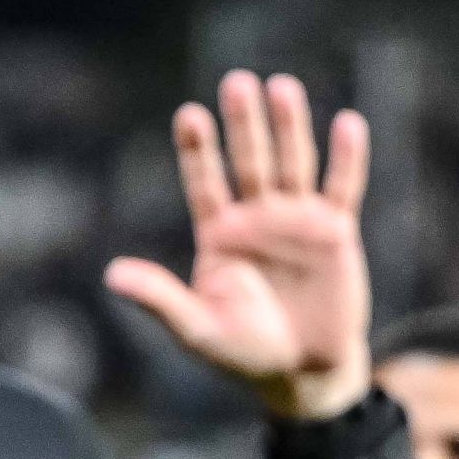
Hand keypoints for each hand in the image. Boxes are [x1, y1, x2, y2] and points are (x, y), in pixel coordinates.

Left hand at [105, 71, 372, 420]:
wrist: (301, 375)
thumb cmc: (243, 354)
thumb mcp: (197, 329)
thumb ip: (160, 299)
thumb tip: (111, 275)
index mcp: (218, 236)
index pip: (204, 182)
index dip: (197, 150)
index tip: (188, 114)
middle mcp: (255, 220)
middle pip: (248, 161)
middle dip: (243, 125)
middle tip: (237, 82)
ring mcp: (296, 222)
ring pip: (292, 164)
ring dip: (289, 128)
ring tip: (282, 87)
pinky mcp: (335, 233)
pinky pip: (341, 189)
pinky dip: (346, 158)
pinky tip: (347, 123)